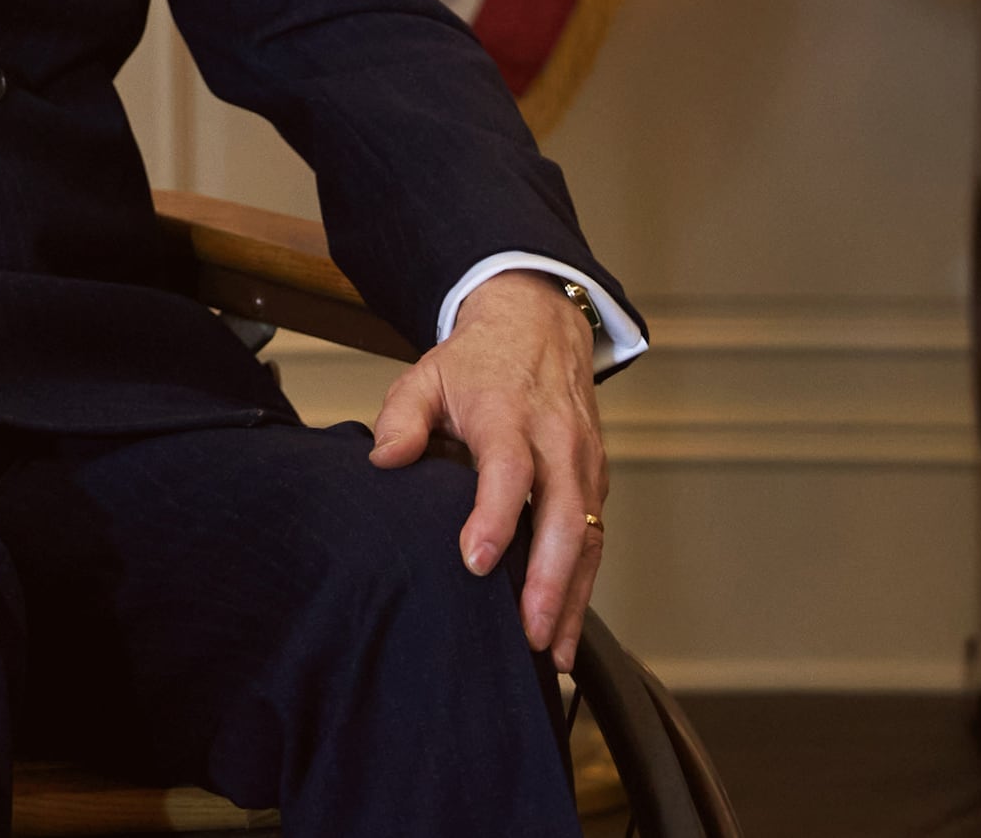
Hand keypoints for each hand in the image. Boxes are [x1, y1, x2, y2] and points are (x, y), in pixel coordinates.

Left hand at [367, 270, 607, 669]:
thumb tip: (384, 461)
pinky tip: (563, 628)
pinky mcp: (596, 482)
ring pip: (587, 538)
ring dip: (571, 597)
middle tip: (526, 634)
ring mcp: (584, 464)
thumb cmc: (476, 363)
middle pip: (563, 516)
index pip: (509, 470)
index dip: (495, 516)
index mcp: (508, 414)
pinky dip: (582, 586)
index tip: (474, 560)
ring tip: (550, 652)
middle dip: (548, 580)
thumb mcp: (425, 374)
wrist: (538, 328)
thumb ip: (400, 417)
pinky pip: (595, 540)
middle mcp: (557, 442)